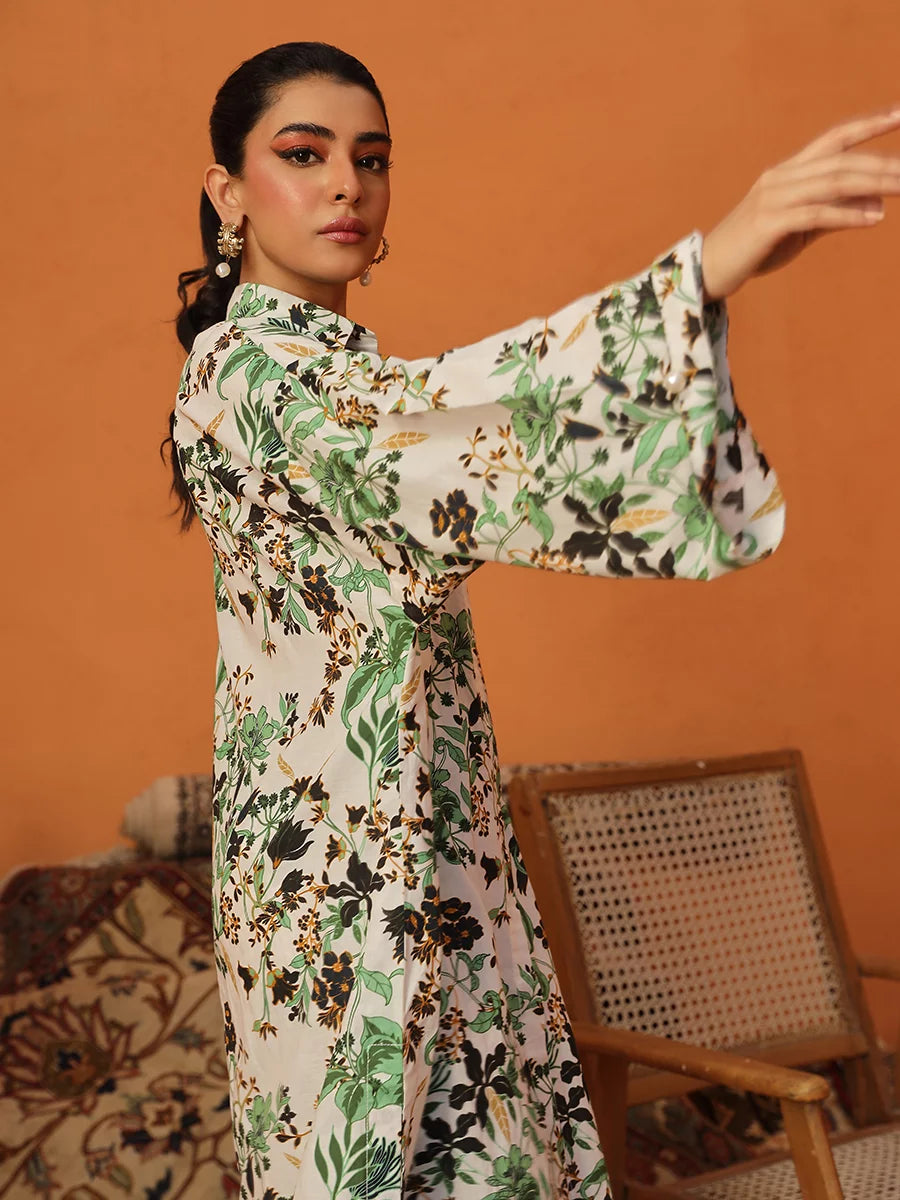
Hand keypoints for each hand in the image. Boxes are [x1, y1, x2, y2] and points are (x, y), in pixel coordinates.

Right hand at [700, 104, 899, 301]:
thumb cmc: (754, 250)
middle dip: (881, 164)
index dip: (869, 124)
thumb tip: (878, 204)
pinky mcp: (768, 223)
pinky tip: (873, 219)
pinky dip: (848, 215)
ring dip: (873, 185)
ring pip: (832, 182)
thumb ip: (835, 212)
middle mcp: (780, 177)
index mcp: (787, 172)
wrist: (707, 269)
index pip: (835, 138)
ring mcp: (772, 198)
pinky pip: (816, 214)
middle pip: (840, 160)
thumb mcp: (799, 228)